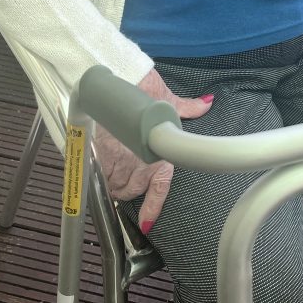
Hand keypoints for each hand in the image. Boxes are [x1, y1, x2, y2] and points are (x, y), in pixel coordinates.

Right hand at [94, 68, 212, 234]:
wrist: (120, 78)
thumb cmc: (144, 87)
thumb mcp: (169, 98)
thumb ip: (187, 107)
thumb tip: (205, 104)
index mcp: (158, 153)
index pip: (158, 189)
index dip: (152, 209)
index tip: (146, 224)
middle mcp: (137, 163)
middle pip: (130, 190)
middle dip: (128, 189)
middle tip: (127, 180)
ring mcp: (116, 160)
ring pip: (112, 185)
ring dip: (112, 183)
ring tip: (113, 174)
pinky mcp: (97, 154)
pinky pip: (97, 175)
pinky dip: (98, 174)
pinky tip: (99, 171)